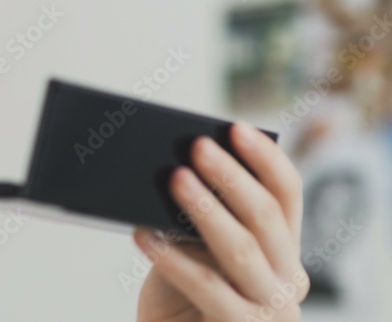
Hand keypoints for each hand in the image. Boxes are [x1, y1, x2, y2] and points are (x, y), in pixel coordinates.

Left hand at [133, 122, 308, 320]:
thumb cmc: (182, 298)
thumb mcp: (195, 252)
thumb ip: (196, 221)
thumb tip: (175, 170)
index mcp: (283, 249)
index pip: (286, 194)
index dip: (264, 158)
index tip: (234, 128)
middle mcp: (289, 278)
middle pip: (264, 216)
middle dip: (230, 176)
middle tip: (196, 146)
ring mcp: (272, 309)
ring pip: (239, 248)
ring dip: (204, 208)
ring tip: (172, 178)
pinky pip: (207, 286)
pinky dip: (172, 258)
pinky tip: (143, 235)